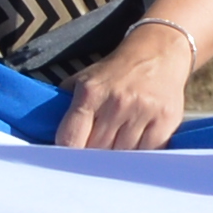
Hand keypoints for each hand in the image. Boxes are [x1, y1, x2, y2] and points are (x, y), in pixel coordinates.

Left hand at [45, 19, 197, 151]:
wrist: (159, 52)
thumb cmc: (116, 71)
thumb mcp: (85, 78)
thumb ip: (65, 104)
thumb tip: (46, 132)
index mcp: (91, 93)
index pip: (70, 140)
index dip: (67, 155)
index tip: (68, 160)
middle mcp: (116, 102)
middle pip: (96, 152)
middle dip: (93, 156)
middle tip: (95, 153)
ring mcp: (142, 112)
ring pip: (121, 156)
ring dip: (117, 157)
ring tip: (117, 145)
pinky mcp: (165, 121)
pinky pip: (147, 153)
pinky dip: (140, 155)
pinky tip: (136, 144)